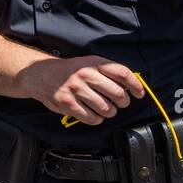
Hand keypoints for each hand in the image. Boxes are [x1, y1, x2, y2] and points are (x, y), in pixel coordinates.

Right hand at [21, 55, 145, 125]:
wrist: (42, 75)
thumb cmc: (70, 71)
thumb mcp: (89, 63)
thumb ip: (108, 71)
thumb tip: (132, 84)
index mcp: (93, 63)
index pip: (122, 73)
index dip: (135, 85)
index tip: (139, 93)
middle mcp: (85, 75)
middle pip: (117, 93)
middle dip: (123, 102)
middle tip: (121, 103)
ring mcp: (76, 90)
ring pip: (106, 109)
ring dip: (110, 112)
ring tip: (107, 109)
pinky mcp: (68, 104)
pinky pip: (91, 118)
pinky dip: (97, 119)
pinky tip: (95, 114)